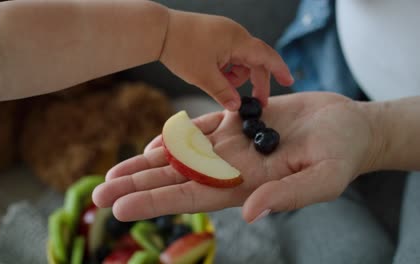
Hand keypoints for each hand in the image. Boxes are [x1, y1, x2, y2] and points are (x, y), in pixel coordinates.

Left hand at [92, 92, 377, 221]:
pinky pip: (198, 129)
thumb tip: (251, 212)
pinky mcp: (237, 122)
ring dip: (145, 163)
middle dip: (136, 186)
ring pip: (179, 155)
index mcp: (244, 185)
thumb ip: (287, 195)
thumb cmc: (342, 156)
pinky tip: (152, 144)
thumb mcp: (322, 178)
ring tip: (112, 172)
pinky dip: (173, 135)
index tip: (120, 208)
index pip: (191, 197)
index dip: (155, 202)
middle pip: (174, 179)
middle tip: (98, 195)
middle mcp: (230, 168)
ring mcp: (231, 145)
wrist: (348, 126)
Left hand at [160, 10, 292, 110]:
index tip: (289, 82)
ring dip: (234, 77)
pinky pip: (229, 55)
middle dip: (254, 82)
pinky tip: (211, 74)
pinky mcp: (215, 35)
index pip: (266, 56)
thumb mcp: (203, 76)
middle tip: (254, 103)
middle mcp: (235, 34)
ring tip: (216, 83)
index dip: (279, 70)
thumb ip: (223, 93)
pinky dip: (225, 68)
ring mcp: (225, 33)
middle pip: (254, 61)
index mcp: (237, 40)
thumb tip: (236, 107)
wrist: (159, 30)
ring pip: (240, 61)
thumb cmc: (181, 49)